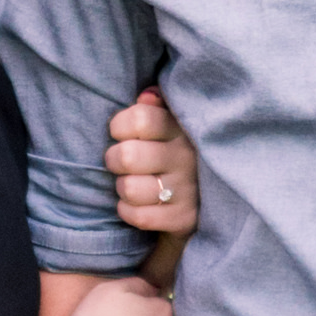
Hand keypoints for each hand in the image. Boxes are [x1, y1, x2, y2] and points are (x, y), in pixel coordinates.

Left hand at [106, 88, 197, 241]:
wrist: (202, 200)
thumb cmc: (170, 153)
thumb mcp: (167, 125)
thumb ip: (154, 107)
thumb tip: (146, 97)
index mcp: (181, 126)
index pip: (140, 118)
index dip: (119, 125)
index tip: (121, 133)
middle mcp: (187, 156)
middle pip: (128, 156)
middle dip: (114, 160)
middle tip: (121, 162)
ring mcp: (188, 189)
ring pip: (130, 188)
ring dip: (123, 188)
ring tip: (132, 183)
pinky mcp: (185, 218)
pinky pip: (139, 216)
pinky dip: (129, 211)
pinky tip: (137, 204)